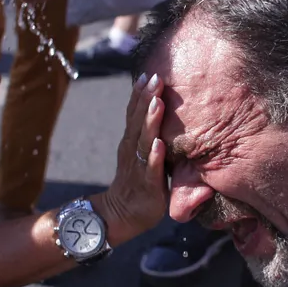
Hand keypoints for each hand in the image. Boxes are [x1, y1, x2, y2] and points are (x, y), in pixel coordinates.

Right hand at [95, 73, 168, 244]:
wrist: (122, 214)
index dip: (141, 94)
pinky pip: (150, 169)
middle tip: (155, 77)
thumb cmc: (137, 182)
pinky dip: (154, 156)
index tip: (149, 73)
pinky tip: (159, 144)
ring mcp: (138, 166)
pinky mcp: (146, 184)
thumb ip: (150, 137)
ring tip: (158, 102)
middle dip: (146, 98)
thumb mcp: (142, 155)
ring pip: (143, 140)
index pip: (135, 113)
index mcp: (131, 141)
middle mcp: (131, 149)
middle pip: (138, 119)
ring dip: (150, 121)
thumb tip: (165, 115)